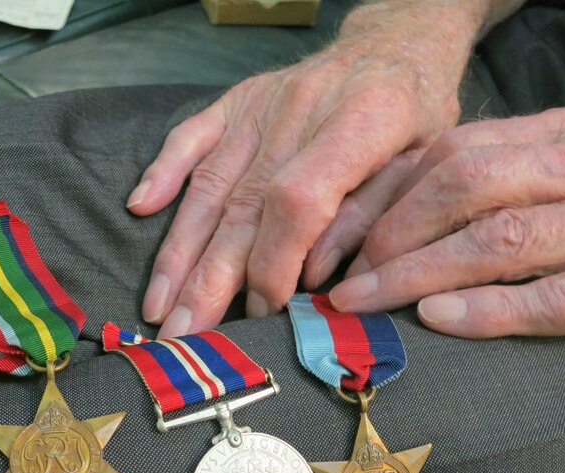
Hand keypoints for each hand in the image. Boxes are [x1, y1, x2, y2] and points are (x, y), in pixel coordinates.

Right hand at [127, 0, 491, 336]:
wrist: (395, 46)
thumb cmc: (419, 115)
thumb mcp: (424, 166)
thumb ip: (371, 218)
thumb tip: (313, 277)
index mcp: (362, 122)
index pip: (297, 200)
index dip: (274, 262)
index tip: (263, 311)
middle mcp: (300, 111)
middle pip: (242, 204)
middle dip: (208, 278)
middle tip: (182, 335)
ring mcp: (262, 106)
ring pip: (210, 184)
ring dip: (179, 249)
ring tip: (158, 303)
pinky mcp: (238, 101)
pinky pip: (192, 135)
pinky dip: (164, 170)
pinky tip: (140, 206)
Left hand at [331, 101, 564, 337]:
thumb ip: (516, 171)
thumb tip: (414, 207)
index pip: (458, 149)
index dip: (391, 196)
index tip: (347, 236)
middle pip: (468, 183)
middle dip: (394, 230)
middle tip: (350, 276)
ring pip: (500, 237)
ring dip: (418, 270)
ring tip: (364, 300)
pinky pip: (563, 299)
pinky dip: (493, 308)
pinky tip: (438, 317)